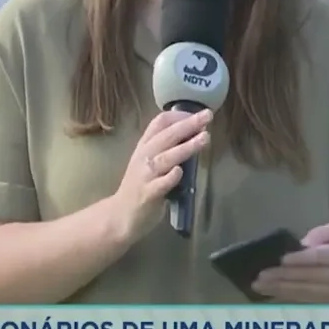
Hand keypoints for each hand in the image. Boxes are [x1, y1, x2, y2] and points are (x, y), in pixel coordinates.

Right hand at [109, 108, 212, 242]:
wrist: (120, 215)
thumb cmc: (140, 186)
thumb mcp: (149, 161)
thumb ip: (167, 148)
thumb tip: (194, 134)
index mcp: (145, 146)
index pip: (159, 122)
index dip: (179, 116)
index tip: (197, 113)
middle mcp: (144, 156)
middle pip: (167, 136)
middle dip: (188, 124)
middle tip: (208, 116)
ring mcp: (145, 175)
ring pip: (166, 157)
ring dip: (186, 147)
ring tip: (205, 138)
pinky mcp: (148, 194)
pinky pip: (161, 184)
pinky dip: (171, 177)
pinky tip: (180, 171)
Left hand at [252, 222, 328, 302]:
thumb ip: (322, 234)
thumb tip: (300, 245)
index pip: (320, 258)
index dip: (301, 260)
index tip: (282, 258)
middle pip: (309, 277)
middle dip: (282, 277)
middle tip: (260, 274)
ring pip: (305, 292)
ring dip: (280, 289)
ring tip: (259, 285)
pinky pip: (306, 300)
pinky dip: (287, 297)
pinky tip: (270, 293)